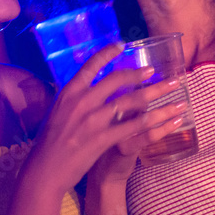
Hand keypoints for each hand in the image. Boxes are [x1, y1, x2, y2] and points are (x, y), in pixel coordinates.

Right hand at [23, 43, 181, 193]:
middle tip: (154, 71)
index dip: (108, 53)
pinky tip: (164, 118)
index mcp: (69, 91)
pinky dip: (151, 121)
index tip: (122, 44)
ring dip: (155, 93)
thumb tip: (87, 84)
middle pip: (118, 79)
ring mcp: (93, 120)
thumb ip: (75, 97)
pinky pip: (133, 126)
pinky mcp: (103, 139)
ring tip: (170, 88)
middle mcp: (82, 101)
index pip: (91, 65)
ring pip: (132, 101)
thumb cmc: (49, 141)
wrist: (44, 170)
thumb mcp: (58, 110)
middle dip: (140, 74)